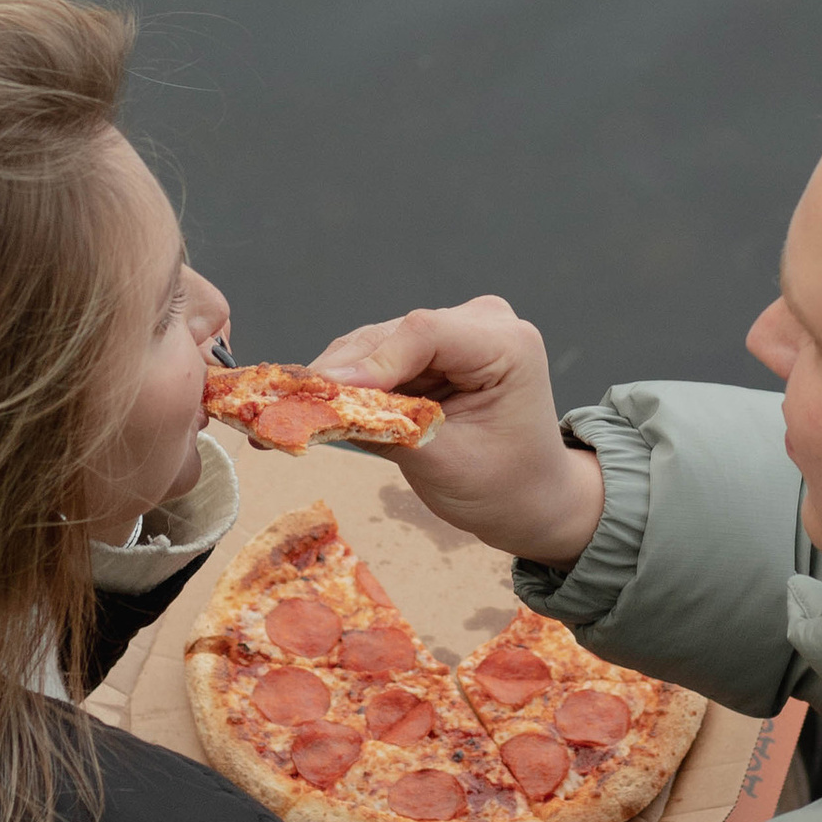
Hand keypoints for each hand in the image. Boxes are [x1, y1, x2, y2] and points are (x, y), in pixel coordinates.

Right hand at [314, 295, 604, 568]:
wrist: (532, 498)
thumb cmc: (504, 486)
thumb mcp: (447, 463)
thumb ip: (390, 430)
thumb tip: (325, 408)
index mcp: (507, 344)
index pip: (425, 332)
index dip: (372, 361)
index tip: (329, 394)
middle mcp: (482, 323)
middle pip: (392, 335)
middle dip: (342, 374)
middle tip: (289, 408)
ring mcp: (455, 330)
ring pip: (375, 344)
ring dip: (337, 379)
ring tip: (291, 411)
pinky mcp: (431, 348)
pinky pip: (377, 357)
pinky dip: (348, 384)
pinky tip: (314, 408)